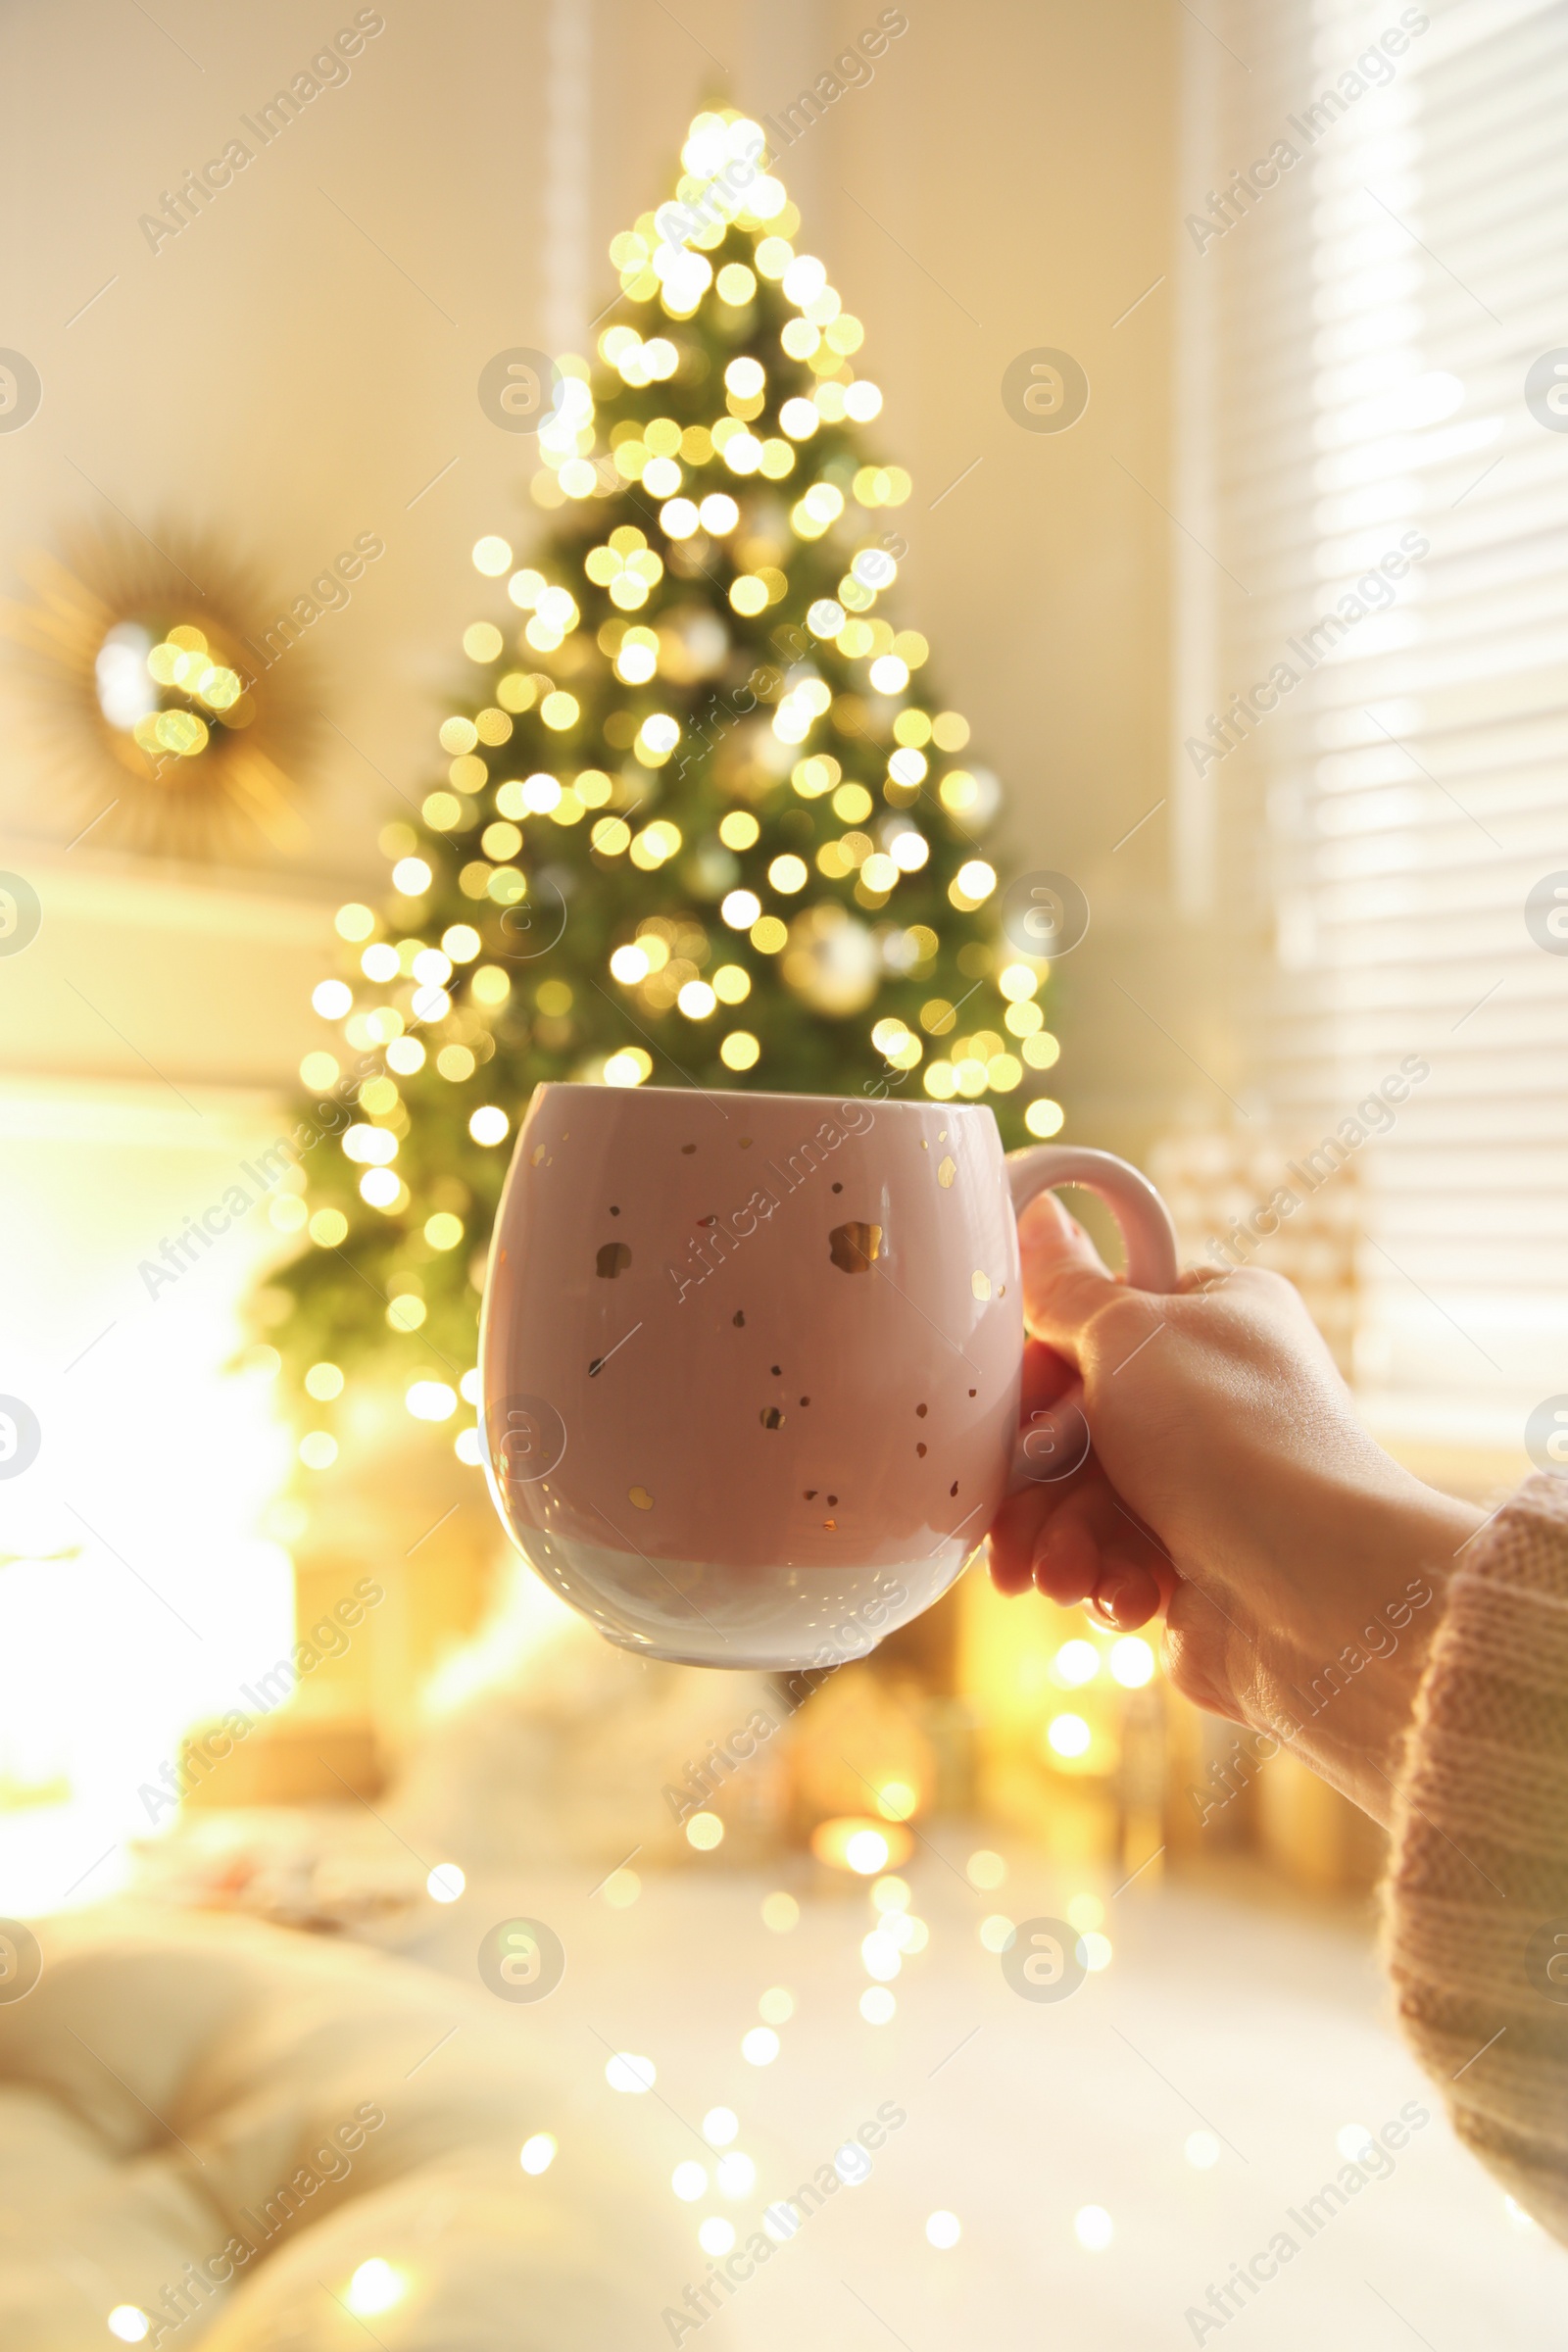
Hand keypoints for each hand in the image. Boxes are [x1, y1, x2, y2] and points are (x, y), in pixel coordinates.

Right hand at [986, 1191, 1484, 1822]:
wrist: (1314, 1588)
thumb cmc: (1230, 1437)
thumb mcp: (1130, 1336)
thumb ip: (1068, 1291)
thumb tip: (1037, 1218)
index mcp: (1214, 1319)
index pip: (1093, 1328)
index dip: (1038, 1375)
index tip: (1012, 1409)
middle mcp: (1212, 1399)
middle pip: (1074, 1427)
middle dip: (1037, 1482)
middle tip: (1013, 1512)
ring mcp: (1206, 1488)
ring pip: (1083, 1505)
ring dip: (1061, 1542)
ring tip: (1065, 1575)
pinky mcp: (1196, 1567)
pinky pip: (1113, 1564)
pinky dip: (1104, 1582)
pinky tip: (1120, 1596)